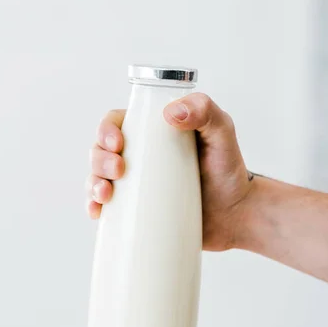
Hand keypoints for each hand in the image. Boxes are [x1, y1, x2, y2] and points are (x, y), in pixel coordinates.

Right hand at [86, 94, 250, 250]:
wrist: (234, 215)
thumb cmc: (228, 170)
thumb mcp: (222, 133)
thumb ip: (205, 111)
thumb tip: (170, 113)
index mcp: (150, 133)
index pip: (116, 123)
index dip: (106, 130)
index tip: (117, 144)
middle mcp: (137, 157)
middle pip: (101, 151)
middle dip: (99, 159)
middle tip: (118, 171)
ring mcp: (134, 185)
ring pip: (98, 178)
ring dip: (92, 184)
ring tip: (105, 196)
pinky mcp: (135, 211)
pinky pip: (106, 208)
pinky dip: (94, 208)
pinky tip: (96, 213)